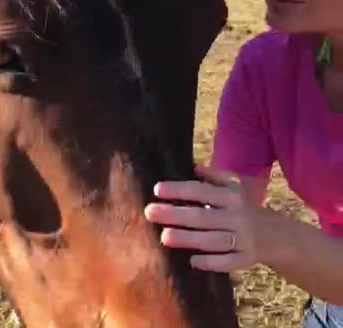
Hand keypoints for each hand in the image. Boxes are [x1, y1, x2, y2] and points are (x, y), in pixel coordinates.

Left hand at [144, 164, 273, 271]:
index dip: (179, 189)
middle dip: (176, 214)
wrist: (278, 236)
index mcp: (232, 197)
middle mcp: (237, 217)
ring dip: (189, 238)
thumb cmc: (244, 209)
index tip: (156, 190)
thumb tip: (194, 165)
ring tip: (164, 237)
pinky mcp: (246, 258)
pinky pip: (228, 262)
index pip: (202, 191)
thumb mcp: (235, 188)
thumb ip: (215, 176)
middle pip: (203, 216)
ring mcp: (243, 239)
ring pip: (213, 240)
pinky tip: (192, 261)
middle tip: (150, 212)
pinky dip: (211, 262)